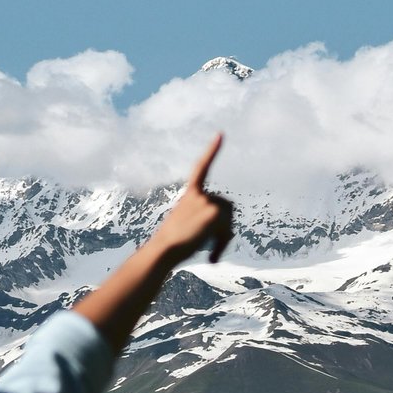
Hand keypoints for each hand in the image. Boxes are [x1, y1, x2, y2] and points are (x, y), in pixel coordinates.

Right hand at [153, 135, 235, 266]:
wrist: (163, 250)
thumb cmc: (171, 245)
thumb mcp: (188, 227)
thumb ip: (206, 222)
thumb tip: (229, 232)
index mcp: (189, 195)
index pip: (202, 168)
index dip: (212, 151)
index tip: (221, 134)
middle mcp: (198, 194)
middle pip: (226, 207)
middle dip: (225, 228)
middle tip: (213, 252)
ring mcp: (206, 201)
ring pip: (228, 218)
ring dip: (223, 238)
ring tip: (209, 256)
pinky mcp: (213, 212)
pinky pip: (228, 228)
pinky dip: (222, 244)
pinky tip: (211, 258)